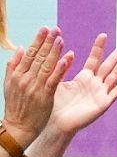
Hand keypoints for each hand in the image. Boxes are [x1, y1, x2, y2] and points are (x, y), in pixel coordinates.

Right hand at [3, 27, 66, 143]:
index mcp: (17, 74)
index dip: (38, 40)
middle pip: (38, 57)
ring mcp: (35, 87)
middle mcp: (25, 78)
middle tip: (56, 28)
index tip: (45, 29)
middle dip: (47, 42)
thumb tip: (20, 48)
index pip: (29, 54)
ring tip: (61, 39)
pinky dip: (60, 69)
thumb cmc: (16, 105)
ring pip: (46, 66)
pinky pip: (54, 80)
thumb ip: (14, 66)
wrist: (19, 127)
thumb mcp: (9, 84)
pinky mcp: (45, 96)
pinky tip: (66, 59)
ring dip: (54, 51)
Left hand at [48, 34, 116, 135]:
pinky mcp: (103, 104)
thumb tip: (69, 52)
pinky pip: (115, 92)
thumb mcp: (56, 81)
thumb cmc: (55, 104)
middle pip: (108, 66)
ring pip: (114, 76)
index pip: (94, 59)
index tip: (103, 35)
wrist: (57, 123)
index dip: (99, 48)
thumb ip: (63, 67)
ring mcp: (100, 93)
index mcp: (84, 78)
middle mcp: (94, 84)